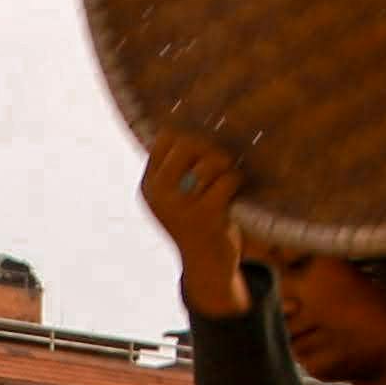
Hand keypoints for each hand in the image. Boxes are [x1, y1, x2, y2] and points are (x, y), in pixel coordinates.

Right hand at [139, 131, 250, 312]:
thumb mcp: (176, 195)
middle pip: (186, 143)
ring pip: (210, 161)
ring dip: (225, 165)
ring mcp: (181, 206)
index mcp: (149, 186)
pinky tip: (236, 192)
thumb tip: (201, 118)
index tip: (202, 147)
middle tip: (219, 160)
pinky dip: (236, 182)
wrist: (206, 266)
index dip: (188, 134)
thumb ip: (178, 166)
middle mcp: (159, 195)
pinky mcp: (206, 216)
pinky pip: (227, 180)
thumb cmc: (197, 221)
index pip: (165, 138)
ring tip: (228, 176)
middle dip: (209, 146)